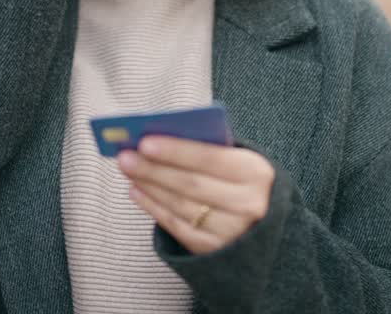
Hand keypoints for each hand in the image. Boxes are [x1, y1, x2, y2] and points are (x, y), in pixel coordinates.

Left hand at [118, 136, 274, 254]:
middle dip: (154, 169)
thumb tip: (158, 139)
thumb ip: (207, 148)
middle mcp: (248, 205)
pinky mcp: (214, 250)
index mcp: (256, 173)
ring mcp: (231, 231)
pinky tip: (136, 192)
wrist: (264, 221)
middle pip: (191, 185)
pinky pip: (177, 227)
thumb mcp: (237, 159)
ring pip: (181, 206)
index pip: (211, 159)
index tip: (145, 142)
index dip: (177, 151)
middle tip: (125, 156)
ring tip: (128, 170)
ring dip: (150, 186)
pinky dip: (153, 208)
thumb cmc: (240, 179)